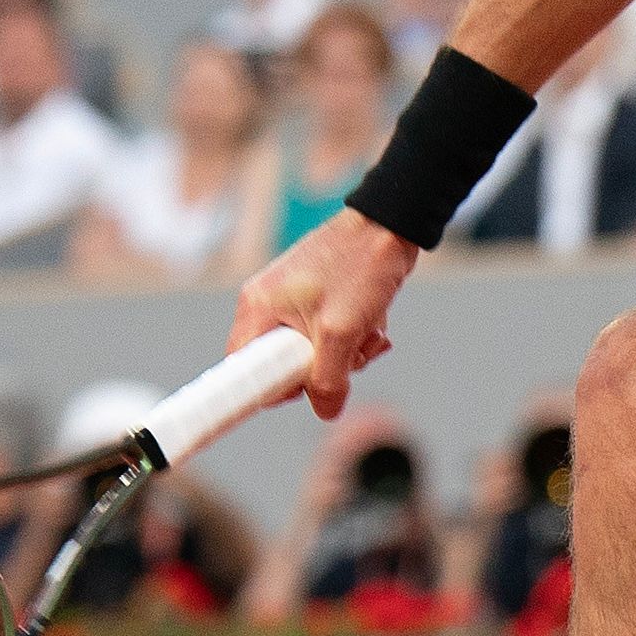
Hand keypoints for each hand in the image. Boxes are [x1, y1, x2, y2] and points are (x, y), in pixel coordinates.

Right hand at [233, 212, 415, 419]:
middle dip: (323, 370)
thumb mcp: (341, 331)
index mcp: (258, 308)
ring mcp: (295, 303)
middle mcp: (269, 305)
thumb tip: (326, 410)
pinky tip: (373, 324)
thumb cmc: (359, 266)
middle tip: (348, 353)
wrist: (391, 225)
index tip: (301, 392)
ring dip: (348, 355)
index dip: (271, 389)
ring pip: (314, 356)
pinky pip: (331, 339)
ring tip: (367, 332)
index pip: (244, 369)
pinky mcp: (319, 302)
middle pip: (285, 367)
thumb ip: (328, 379)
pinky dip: (354, 339)